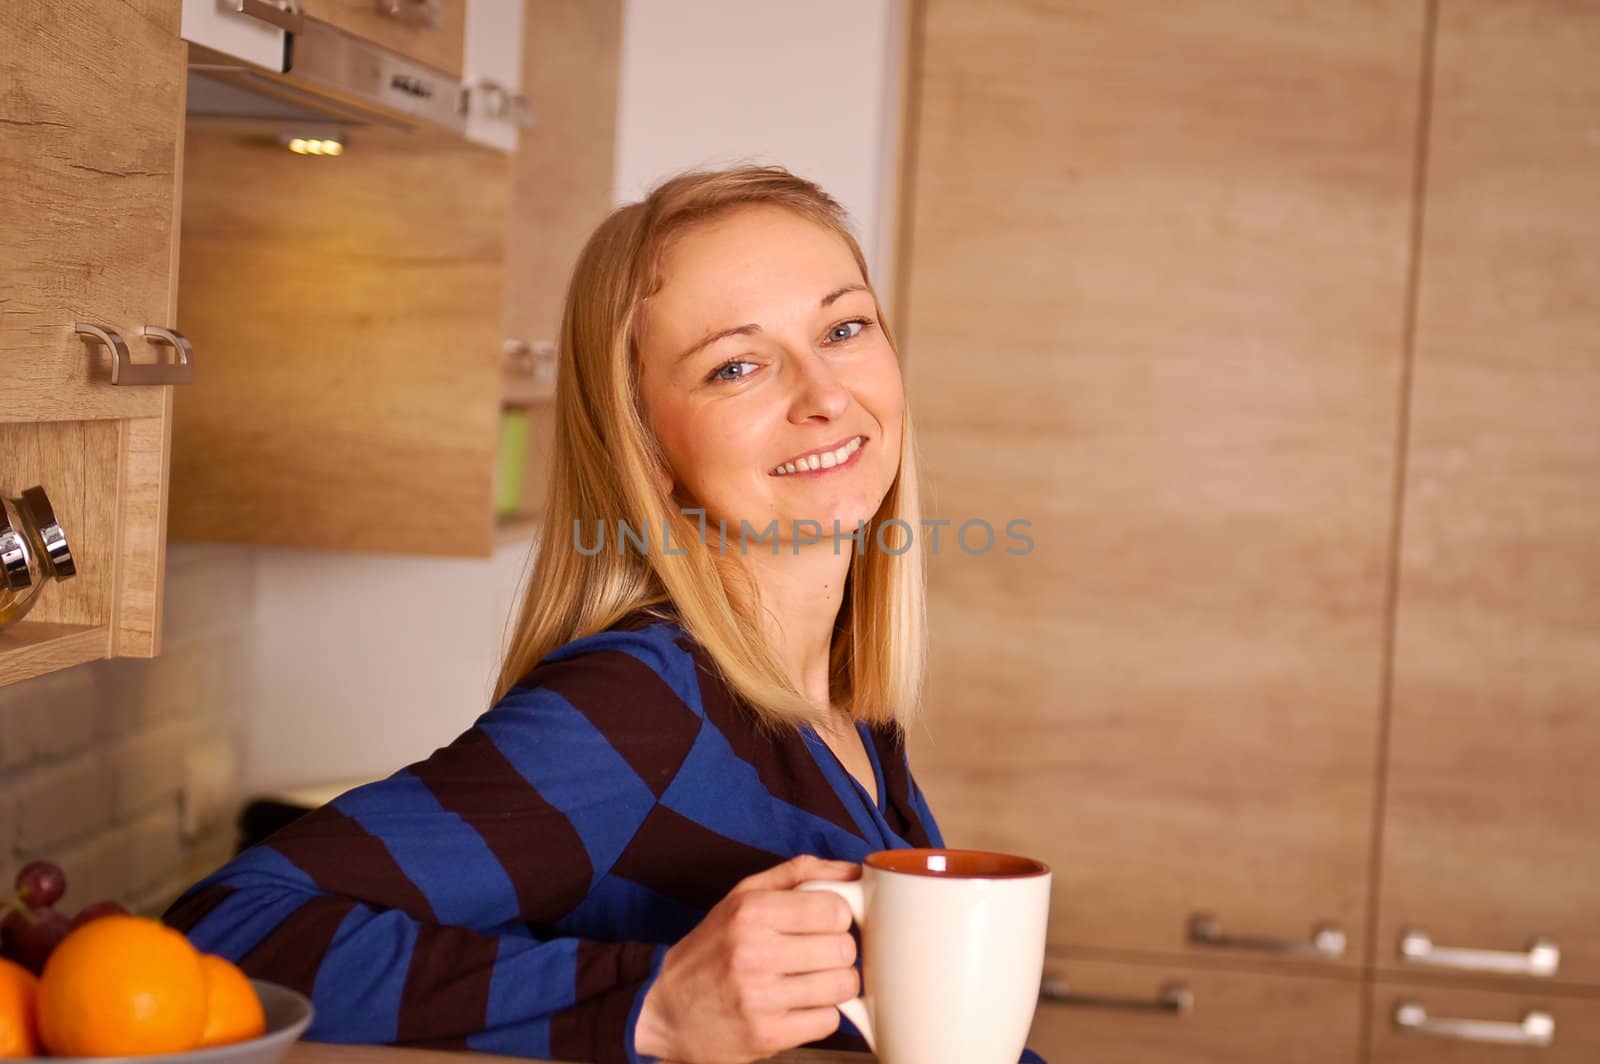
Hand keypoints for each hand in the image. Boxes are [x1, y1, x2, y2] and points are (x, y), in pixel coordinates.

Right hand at [634, 855, 861, 1062]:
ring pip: (843, 986)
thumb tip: (853, 870)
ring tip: (809, 980)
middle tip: (816, 954)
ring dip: (834, 984)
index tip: (824, 923)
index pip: (834, 910)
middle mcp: (753, 953)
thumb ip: (798, 874)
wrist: (667, 1011)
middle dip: (837, 951)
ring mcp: (760, 998)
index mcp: (749, 911)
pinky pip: (829, 1021)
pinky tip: (798, 1004)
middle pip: (843, 949)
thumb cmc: (711, 950)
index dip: (837, 916)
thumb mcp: (743, 897)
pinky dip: (821, 1014)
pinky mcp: (767, 1035)